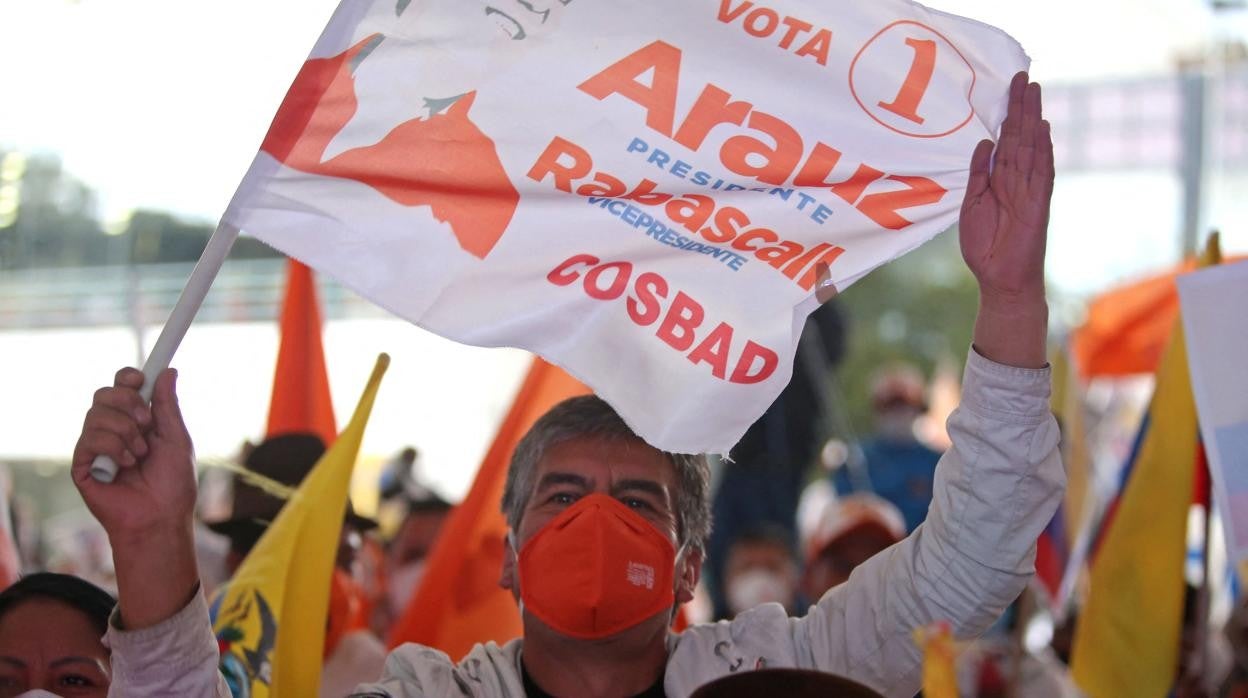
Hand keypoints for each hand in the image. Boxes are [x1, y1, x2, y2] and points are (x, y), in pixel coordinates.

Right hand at [72, 368, 196, 541]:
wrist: (161, 517)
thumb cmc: (173, 484)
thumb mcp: (176, 438)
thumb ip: (168, 405)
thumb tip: (168, 371)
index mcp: (137, 422)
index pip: (122, 387)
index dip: (127, 378)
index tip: (140, 379)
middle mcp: (114, 431)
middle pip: (104, 394)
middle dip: (127, 402)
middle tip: (145, 423)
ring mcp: (96, 448)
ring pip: (96, 414)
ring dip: (124, 431)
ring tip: (140, 455)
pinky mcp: (83, 465)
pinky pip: (89, 438)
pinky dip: (112, 447)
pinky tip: (126, 464)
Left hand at [960, 72, 1052, 367]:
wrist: (999, 279)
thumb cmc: (985, 246)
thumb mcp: (971, 205)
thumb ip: (977, 175)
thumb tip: (982, 142)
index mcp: (1000, 181)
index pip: (1006, 141)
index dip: (1008, 115)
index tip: (1010, 88)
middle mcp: (1017, 181)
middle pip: (1021, 137)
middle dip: (1021, 107)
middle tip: (1023, 76)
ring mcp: (1029, 191)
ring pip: (1031, 148)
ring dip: (1031, 119)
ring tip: (1033, 91)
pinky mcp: (1037, 204)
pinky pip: (1041, 172)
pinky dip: (1042, 150)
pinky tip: (1042, 128)